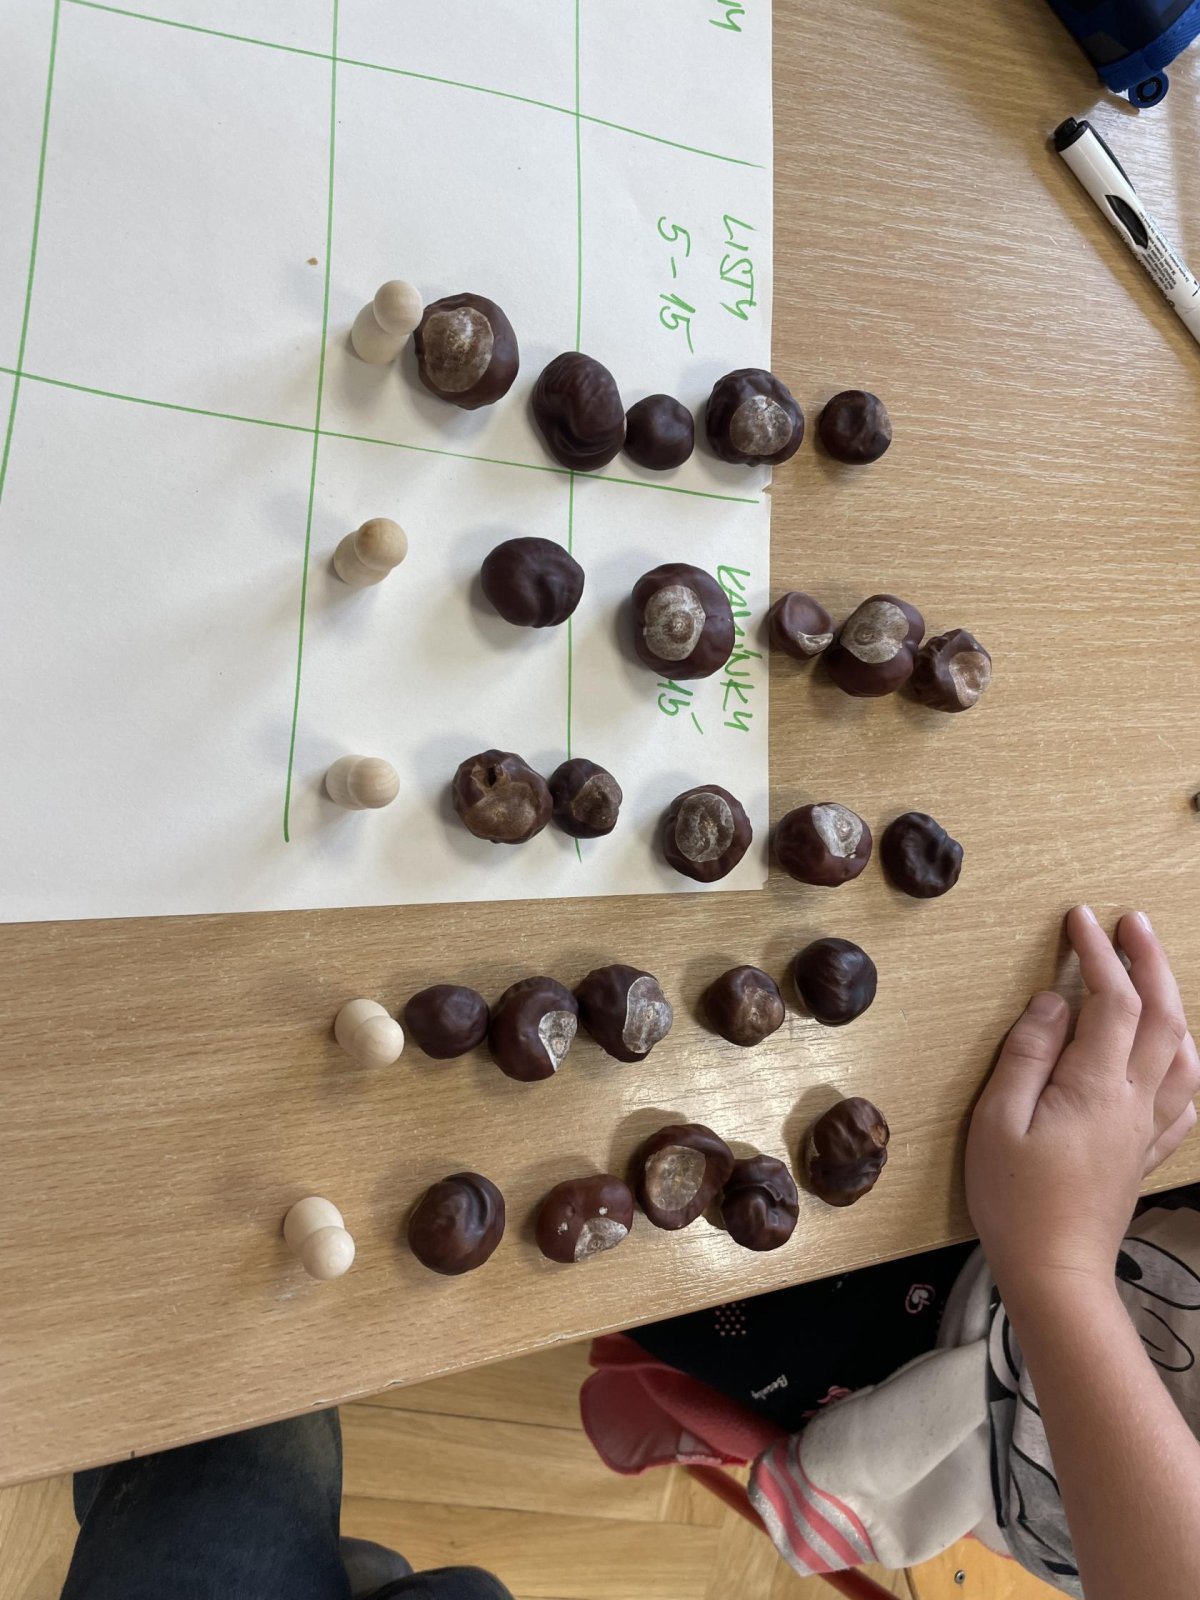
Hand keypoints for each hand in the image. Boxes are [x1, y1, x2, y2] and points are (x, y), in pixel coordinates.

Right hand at [966, 906, 1199, 1303]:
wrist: (1055, 1272)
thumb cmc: (1014, 1199)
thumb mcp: (996, 1120)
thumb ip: (1027, 1054)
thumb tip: (1053, 1002)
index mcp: (1095, 1087)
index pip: (1111, 1001)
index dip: (1099, 954)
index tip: (1080, 919)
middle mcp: (1134, 1101)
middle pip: (1161, 1017)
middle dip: (1149, 962)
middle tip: (1132, 923)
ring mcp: (1146, 1130)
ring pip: (1184, 1055)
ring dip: (1174, 1006)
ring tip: (1156, 977)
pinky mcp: (1145, 1155)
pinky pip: (1185, 1103)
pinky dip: (1187, 1068)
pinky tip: (1177, 1061)